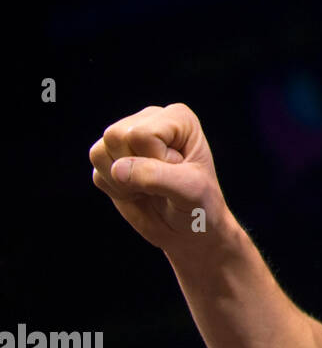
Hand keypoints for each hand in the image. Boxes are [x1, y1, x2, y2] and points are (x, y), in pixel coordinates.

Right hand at [89, 103, 234, 257]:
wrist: (190, 229)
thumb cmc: (199, 205)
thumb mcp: (189, 190)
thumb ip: (155, 176)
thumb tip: (117, 169)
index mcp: (177, 117)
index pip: (142, 134)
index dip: (156, 161)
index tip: (178, 172)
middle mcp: (151, 119)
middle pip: (115, 136)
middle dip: (136, 169)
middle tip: (161, 182)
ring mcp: (128, 138)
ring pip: (99, 153)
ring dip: (122, 182)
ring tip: (150, 187)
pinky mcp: (111, 159)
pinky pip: (96, 174)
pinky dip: (115, 191)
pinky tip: (138, 192)